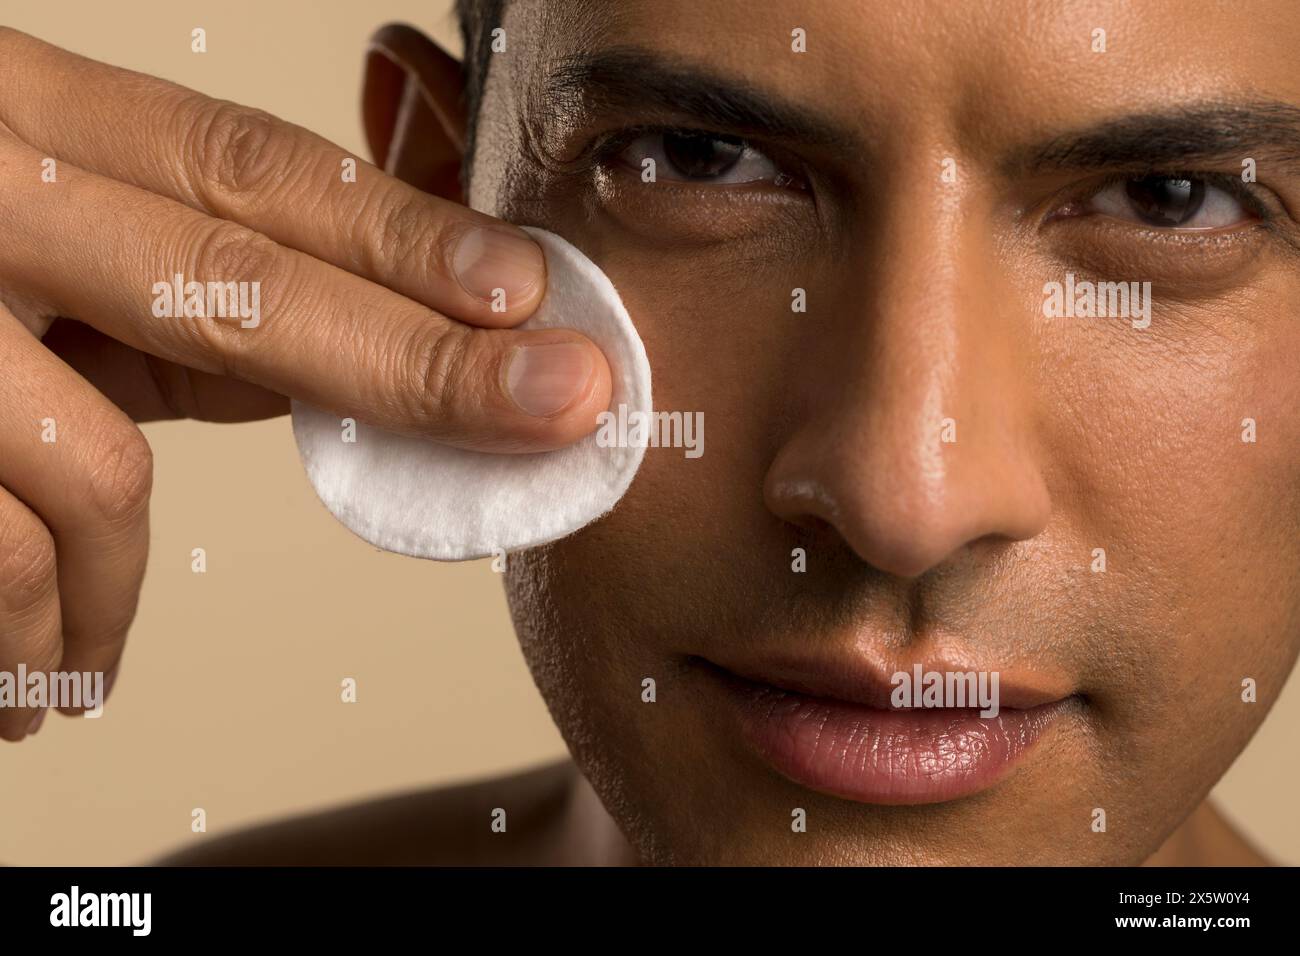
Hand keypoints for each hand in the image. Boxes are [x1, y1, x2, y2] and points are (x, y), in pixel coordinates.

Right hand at [0, 26, 610, 739]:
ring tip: (80, 652)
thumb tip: (327, 369)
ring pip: (94, 476)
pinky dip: (26, 639)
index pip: (249, 171)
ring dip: (111, 595)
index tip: (532, 292)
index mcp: (14, 116)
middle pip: (239, 285)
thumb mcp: (16, 241)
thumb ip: (158, 288)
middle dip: (420, 362)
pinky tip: (11, 668)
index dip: (405, 233)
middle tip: (556, 406)